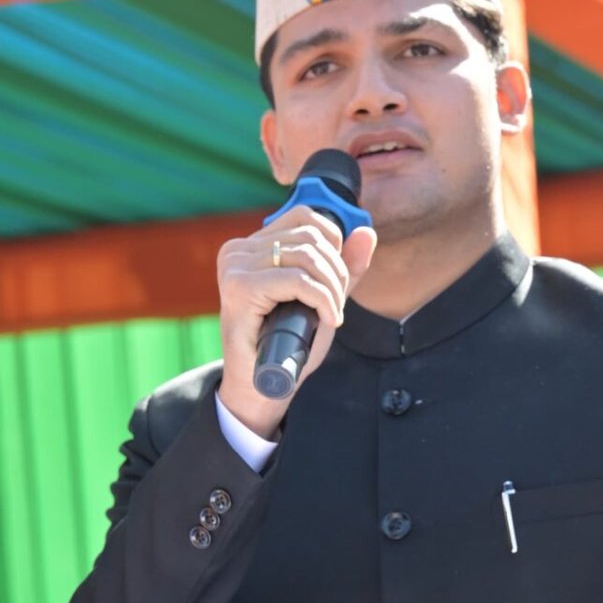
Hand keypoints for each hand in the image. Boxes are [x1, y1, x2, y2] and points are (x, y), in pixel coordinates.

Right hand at [215, 208, 376, 438]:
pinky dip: (322, 300)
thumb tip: (367, 232)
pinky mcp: (240, 287)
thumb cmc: (287, 344)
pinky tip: (328, 320)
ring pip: (307, 256)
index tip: (337, 280)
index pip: (305, 217)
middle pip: (310, 236)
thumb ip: (343, 266)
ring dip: (332, 288)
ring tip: (332, 314)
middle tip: (337, 304)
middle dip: (337, 271)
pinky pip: (298, 280)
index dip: (334, 243)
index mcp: (251, 246)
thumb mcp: (321, 298)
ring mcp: (235, 266)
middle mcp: (238, 250)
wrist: (260, 385)